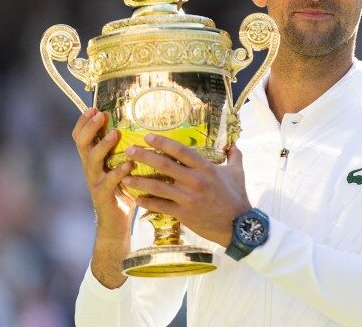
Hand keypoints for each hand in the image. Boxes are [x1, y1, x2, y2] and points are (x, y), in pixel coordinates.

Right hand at [72, 108, 135, 238]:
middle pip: (82, 144)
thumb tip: (141, 127)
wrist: (116, 222)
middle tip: (99, 114)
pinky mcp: (103, 196)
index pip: (81, 137)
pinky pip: (108, 182)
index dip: (83, 122)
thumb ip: (125, 150)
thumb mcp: (121, 167)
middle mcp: (90, 168)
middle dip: (89, 127)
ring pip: (92, 160)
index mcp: (94, 159)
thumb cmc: (124, 190)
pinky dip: (117, 172)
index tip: (93, 108)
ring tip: (114, 134)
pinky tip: (128, 165)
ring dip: (103, 146)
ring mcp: (95, 182)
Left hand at [122, 134, 250, 247]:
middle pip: (164, 165)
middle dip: (144, 156)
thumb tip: (234, 144)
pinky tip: (137, 199)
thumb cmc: (237, 197)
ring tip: (124, 177)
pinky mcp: (183, 214)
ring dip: (139, 181)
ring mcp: (187, 198)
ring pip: (157, 187)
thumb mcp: (238, 173)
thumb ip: (234, 156)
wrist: (238, 226)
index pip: (180, 151)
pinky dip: (147, 202)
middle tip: (129, 150)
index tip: (147, 136)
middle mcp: (195, 181)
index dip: (163, 142)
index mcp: (206, 168)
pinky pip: (160, 206)